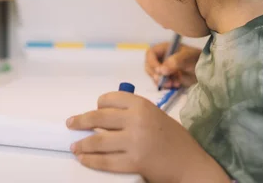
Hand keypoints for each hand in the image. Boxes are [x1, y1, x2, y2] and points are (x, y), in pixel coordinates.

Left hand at [67, 92, 228, 182]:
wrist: (191, 164)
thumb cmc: (174, 138)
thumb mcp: (155, 115)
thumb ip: (133, 112)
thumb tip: (103, 115)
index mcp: (142, 105)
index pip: (109, 99)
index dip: (98, 105)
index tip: (94, 110)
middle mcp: (136, 120)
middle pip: (98, 117)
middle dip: (81, 121)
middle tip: (71, 123)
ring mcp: (134, 142)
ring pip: (98, 140)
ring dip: (82, 143)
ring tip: (74, 145)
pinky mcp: (133, 162)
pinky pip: (105, 161)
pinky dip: (91, 160)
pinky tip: (84, 158)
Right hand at [145, 42, 200, 87]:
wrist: (206, 71)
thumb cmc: (197, 60)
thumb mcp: (188, 57)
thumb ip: (175, 61)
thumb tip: (161, 70)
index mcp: (165, 48)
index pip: (150, 54)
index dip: (152, 62)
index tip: (159, 72)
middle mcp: (162, 58)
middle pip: (149, 65)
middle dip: (156, 74)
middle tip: (163, 81)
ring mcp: (164, 68)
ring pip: (154, 75)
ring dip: (161, 81)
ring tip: (173, 84)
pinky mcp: (167, 78)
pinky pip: (160, 82)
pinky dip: (166, 85)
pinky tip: (176, 85)